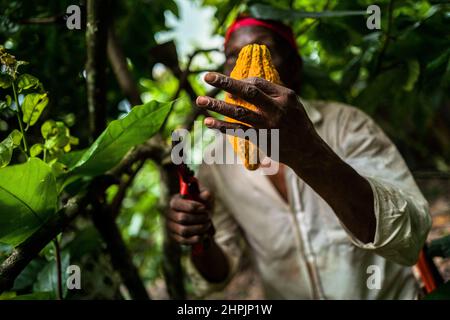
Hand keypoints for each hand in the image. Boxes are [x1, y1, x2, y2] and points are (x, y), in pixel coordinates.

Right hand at [167, 188, 213, 244]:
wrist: (202, 218)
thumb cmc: (202, 203)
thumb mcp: (205, 196)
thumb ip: (206, 194)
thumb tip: (205, 196)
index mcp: (174, 201)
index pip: (177, 204)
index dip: (192, 206)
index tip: (204, 208)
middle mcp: (169, 214)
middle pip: (182, 218)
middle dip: (198, 218)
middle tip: (208, 217)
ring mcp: (171, 226)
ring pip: (184, 231)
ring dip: (199, 229)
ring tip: (207, 224)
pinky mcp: (175, 237)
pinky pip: (184, 241)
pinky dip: (196, 239)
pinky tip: (204, 234)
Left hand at [196, 72, 318, 167]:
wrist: (307, 150)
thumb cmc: (297, 123)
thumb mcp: (291, 103)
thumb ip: (272, 93)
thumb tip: (247, 84)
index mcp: (285, 95)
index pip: (258, 82)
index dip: (240, 81)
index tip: (227, 83)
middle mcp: (276, 108)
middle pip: (247, 91)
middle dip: (225, 83)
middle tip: (206, 77)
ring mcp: (268, 124)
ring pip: (238, 112)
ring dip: (217, 106)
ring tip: (200, 101)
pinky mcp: (262, 139)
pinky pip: (238, 131)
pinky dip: (222, 126)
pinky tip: (208, 122)